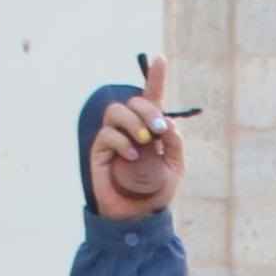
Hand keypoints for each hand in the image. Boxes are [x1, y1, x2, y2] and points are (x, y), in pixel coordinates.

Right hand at [90, 55, 183, 218]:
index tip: (160, 58)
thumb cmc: (156, 191)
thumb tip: (167, 124)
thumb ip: (175, 143)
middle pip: (135, 102)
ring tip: (144, 141)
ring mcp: (113, 138)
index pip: (151, 98)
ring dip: (133, 121)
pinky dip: (122, 142)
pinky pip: (107, 135)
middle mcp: (130, 129)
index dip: (155, 77)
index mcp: (150, 128)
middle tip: (159, 131)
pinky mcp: (100, 152)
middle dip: (149, 111)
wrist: (138, 217)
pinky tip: (132, 156)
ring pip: (116, 111)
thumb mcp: (175, 166)